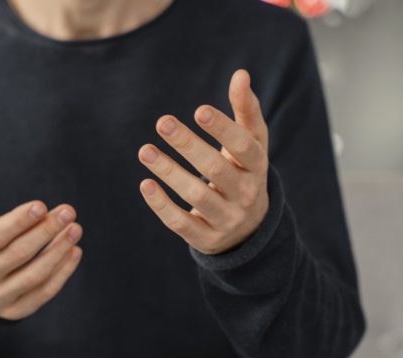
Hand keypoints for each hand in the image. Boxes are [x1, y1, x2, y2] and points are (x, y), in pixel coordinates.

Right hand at [0, 147, 82, 320]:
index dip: (17, 222)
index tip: (41, 205)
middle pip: (17, 255)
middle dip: (44, 232)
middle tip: (68, 212)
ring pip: (33, 276)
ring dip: (58, 252)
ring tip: (76, 229)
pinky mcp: (15, 311)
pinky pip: (43, 293)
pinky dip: (62, 274)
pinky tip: (75, 251)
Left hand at [137, 69, 269, 254]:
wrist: (249, 229)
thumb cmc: (244, 172)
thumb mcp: (251, 145)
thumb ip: (245, 111)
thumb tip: (240, 74)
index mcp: (258, 167)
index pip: (244, 147)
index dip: (223, 129)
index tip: (199, 110)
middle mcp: (246, 194)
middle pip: (217, 169)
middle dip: (188, 145)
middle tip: (162, 122)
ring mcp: (226, 219)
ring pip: (196, 195)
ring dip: (168, 171)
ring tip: (145, 150)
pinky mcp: (205, 238)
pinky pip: (181, 222)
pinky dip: (161, 204)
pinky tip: (145, 183)